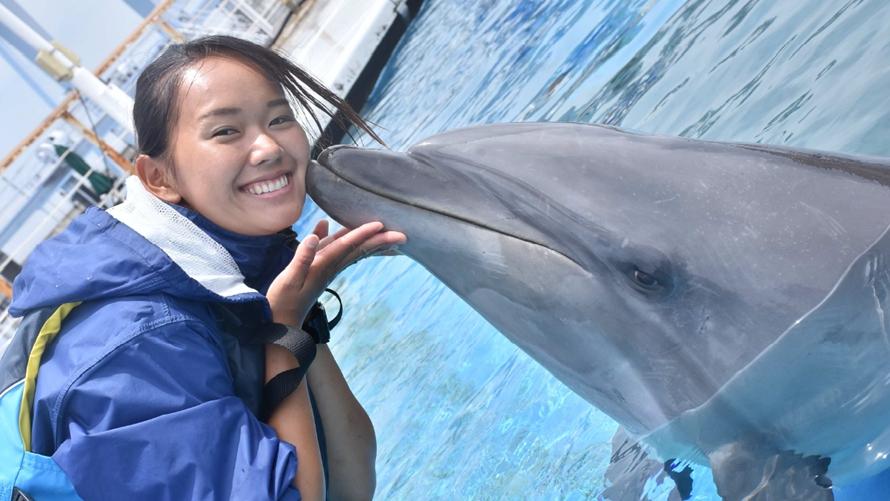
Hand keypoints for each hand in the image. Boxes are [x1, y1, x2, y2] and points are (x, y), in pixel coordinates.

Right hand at [266, 220, 405, 326]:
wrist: (282, 323)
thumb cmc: (283, 302)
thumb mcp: (290, 279)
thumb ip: (303, 257)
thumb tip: (316, 235)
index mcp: (324, 265)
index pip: (348, 245)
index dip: (363, 233)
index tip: (381, 225)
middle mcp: (330, 266)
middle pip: (358, 250)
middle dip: (380, 241)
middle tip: (403, 236)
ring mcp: (326, 269)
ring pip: (352, 252)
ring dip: (370, 242)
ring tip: (387, 234)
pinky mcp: (320, 271)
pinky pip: (338, 252)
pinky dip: (345, 241)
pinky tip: (340, 230)